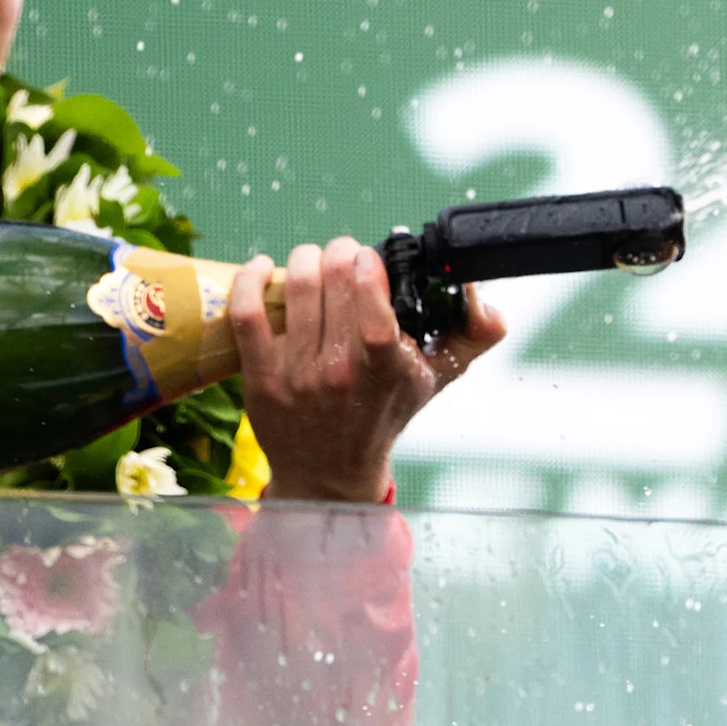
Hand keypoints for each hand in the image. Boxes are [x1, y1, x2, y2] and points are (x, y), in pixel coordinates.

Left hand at [231, 235, 504, 501]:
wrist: (330, 473)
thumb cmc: (385, 414)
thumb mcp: (437, 378)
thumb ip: (473, 334)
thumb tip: (480, 294)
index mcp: (385, 372)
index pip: (376, 316)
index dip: (369, 272)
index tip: (370, 258)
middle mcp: (339, 374)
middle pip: (331, 282)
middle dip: (340, 252)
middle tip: (345, 254)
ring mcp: (296, 376)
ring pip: (293, 288)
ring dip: (304, 259)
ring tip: (314, 261)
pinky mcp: (260, 378)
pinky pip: (247, 314)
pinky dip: (251, 279)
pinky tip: (264, 267)